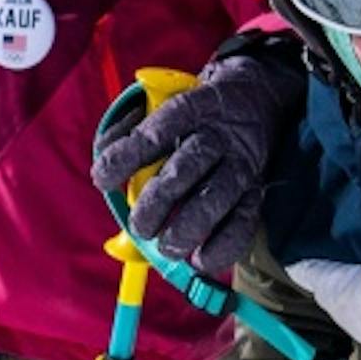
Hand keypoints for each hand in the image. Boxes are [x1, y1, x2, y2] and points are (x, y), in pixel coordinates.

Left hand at [89, 39, 304, 279]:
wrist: (257, 99)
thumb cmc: (195, 113)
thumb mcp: (162, 102)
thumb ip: (127, 131)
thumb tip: (102, 169)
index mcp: (192, 108)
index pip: (158, 131)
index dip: (128, 156)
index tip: (102, 179)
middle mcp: (219, 136)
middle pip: (187, 168)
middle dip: (158, 202)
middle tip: (140, 227)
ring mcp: (241, 164)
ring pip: (216, 198)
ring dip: (188, 229)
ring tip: (167, 247)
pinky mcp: (256, 190)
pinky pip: (243, 223)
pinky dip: (221, 247)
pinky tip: (200, 259)